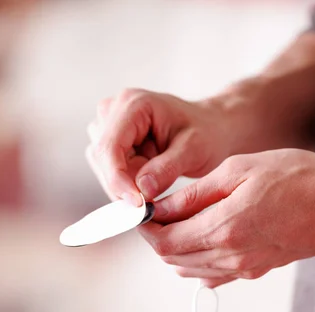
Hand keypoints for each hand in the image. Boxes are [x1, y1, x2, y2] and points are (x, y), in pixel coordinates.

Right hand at [86, 89, 234, 205]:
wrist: (211, 129)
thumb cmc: (206, 133)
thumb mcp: (194, 150)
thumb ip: (167, 169)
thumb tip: (142, 190)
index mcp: (134, 104)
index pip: (110, 147)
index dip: (118, 179)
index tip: (137, 204)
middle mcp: (114, 110)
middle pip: (103, 159)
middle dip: (124, 184)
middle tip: (153, 197)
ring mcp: (108, 125)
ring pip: (103, 167)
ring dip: (127, 182)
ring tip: (160, 175)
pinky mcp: (111, 141)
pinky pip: (109, 171)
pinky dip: (128, 182)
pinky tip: (151, 176)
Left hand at [138, 149, 314, 287]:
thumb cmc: (298, 177)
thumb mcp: (240, 170)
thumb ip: (196, 193)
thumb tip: (162, 207)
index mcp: (223, 228)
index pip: (165, 241)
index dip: (146, 227)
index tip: (142, 210)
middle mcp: (230, 256)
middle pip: (173, 258)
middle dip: (157, 237)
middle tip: (158, 212)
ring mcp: (245, 268)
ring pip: (190, 270)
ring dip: (176, 248)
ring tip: (179, 220)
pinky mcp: (257, 270)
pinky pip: (214, 275)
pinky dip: (198, 260)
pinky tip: (205, 236)